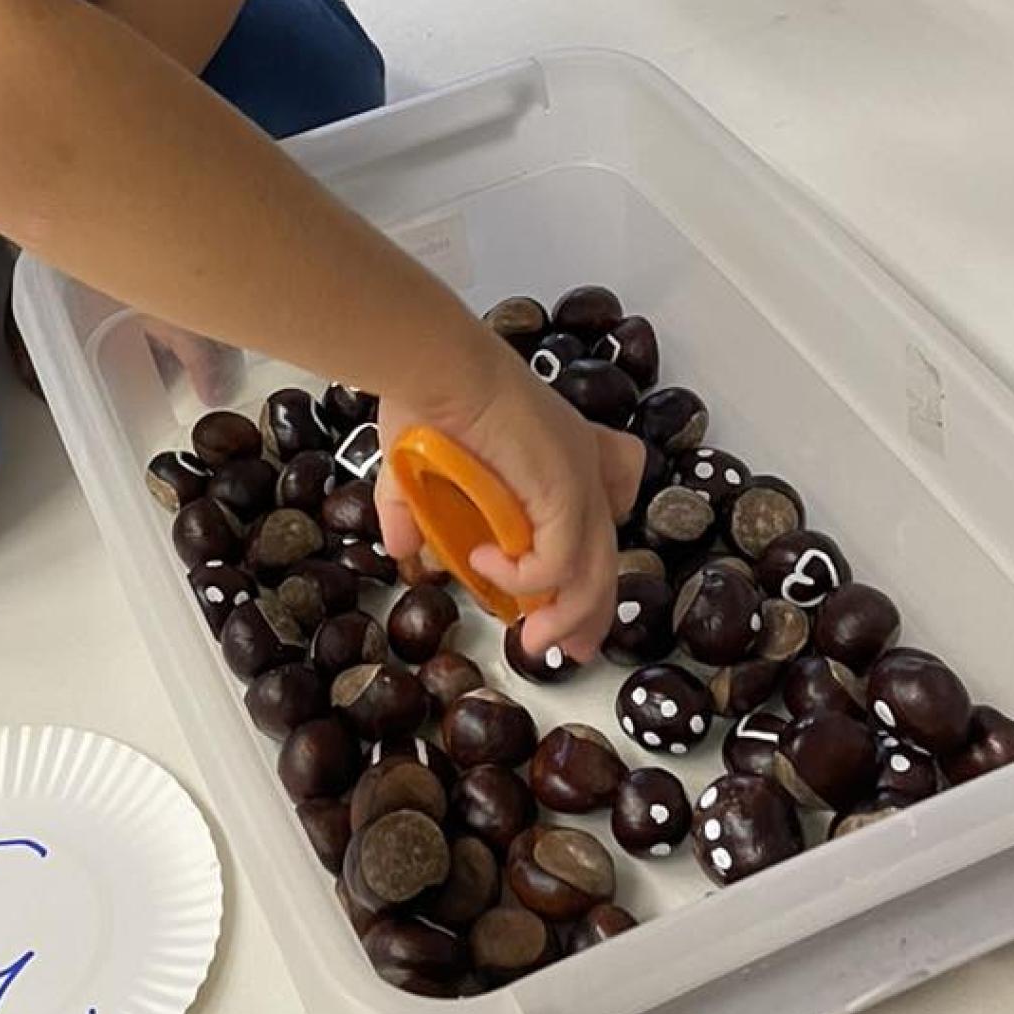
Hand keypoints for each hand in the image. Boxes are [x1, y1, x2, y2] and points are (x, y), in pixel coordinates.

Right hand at [372, 359, 641, 661]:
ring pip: (595, 572)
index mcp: (560, 454)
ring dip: (566, 617)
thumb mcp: (416, 470)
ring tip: (531, 640)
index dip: (594, 555)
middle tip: (565, 648)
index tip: (566, 598)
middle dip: (590, 612)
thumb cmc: (427, 400)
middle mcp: (583, 467)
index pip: (608, 505)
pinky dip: (526, 579)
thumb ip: (412, 512)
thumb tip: (405, 551)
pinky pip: (561, 562)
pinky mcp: (570, 492)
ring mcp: (581, 481)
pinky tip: (486, 566)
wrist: (438, 366)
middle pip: (606, 555)